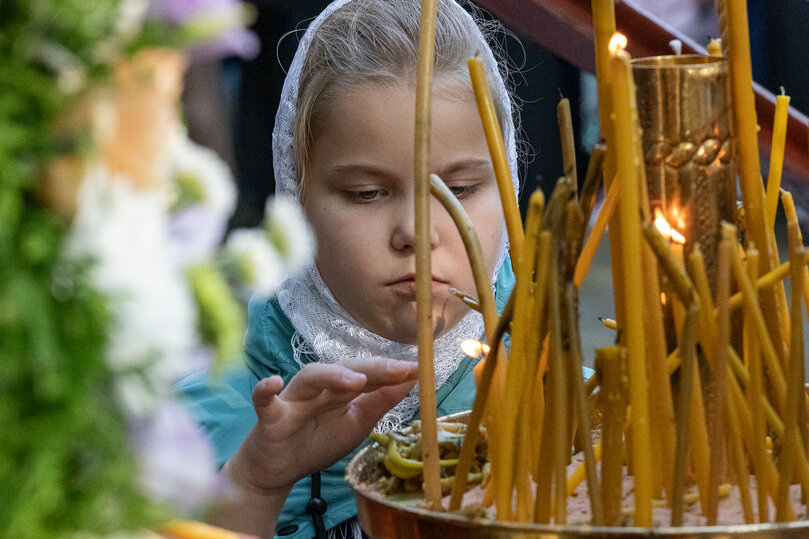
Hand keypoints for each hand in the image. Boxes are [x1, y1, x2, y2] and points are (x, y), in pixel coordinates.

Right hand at [227, 357, 417, 494]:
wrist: (279, 470)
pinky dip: (266, 390)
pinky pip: (264, 400)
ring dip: (333, 375)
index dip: (391, 370)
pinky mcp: (269, 416)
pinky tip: (274, 383)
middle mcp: (319, 387)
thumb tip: (411, 378)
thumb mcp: (357, 424)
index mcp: (341, 389)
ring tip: (357, 380)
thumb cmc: (317, 441)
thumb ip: (380, 402)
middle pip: (344, 369)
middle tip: (398, 369)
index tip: (418, 368)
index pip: (368, 374)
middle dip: (372, 368)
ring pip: (311, 377)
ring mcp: (293, 399)